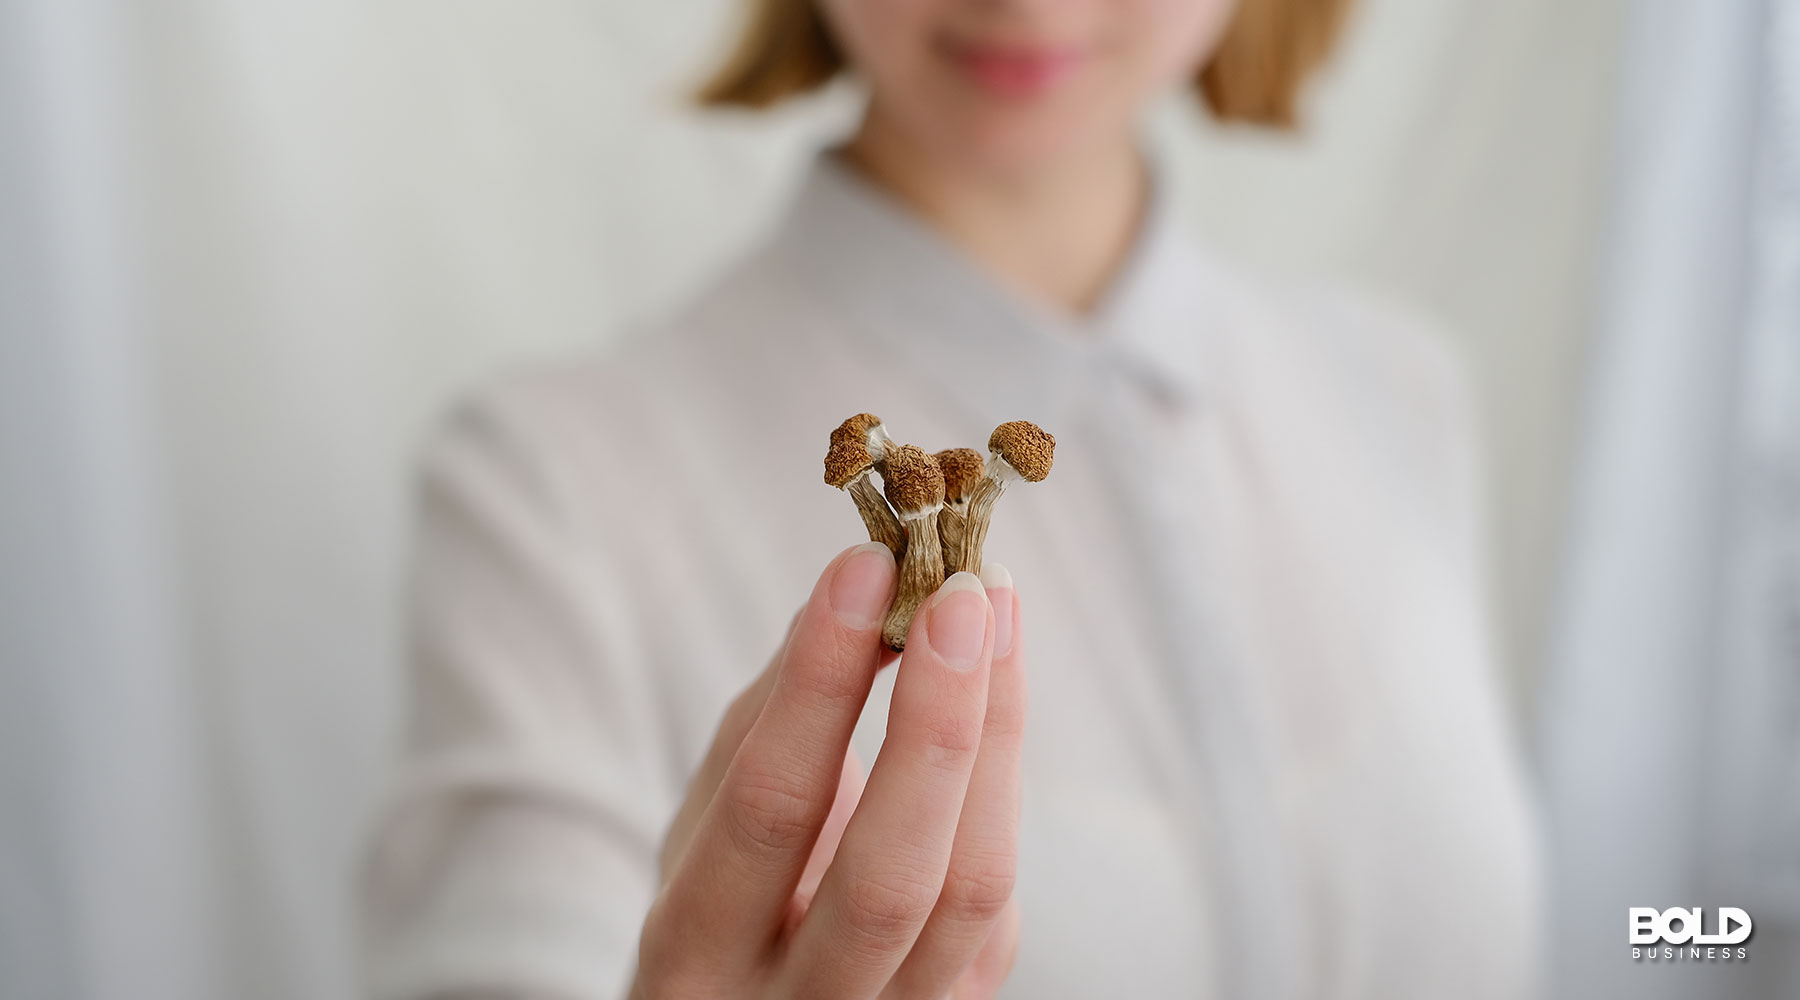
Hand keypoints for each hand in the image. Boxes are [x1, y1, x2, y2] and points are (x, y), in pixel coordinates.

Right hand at [633, 541, 1025, 998]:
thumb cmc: (719, 905)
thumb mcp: (702, 826)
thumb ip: (768, 722)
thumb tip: (852, 594)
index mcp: (696, 959)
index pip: (769, 811)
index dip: (820, 685)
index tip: (862, 569)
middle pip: (889, 876)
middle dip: (937, 722)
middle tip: (960, 596)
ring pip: (970, 893)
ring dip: (996, 737)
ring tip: (998, 615)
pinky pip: (997, 899)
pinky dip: (1000, 779)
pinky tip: (993, 694)